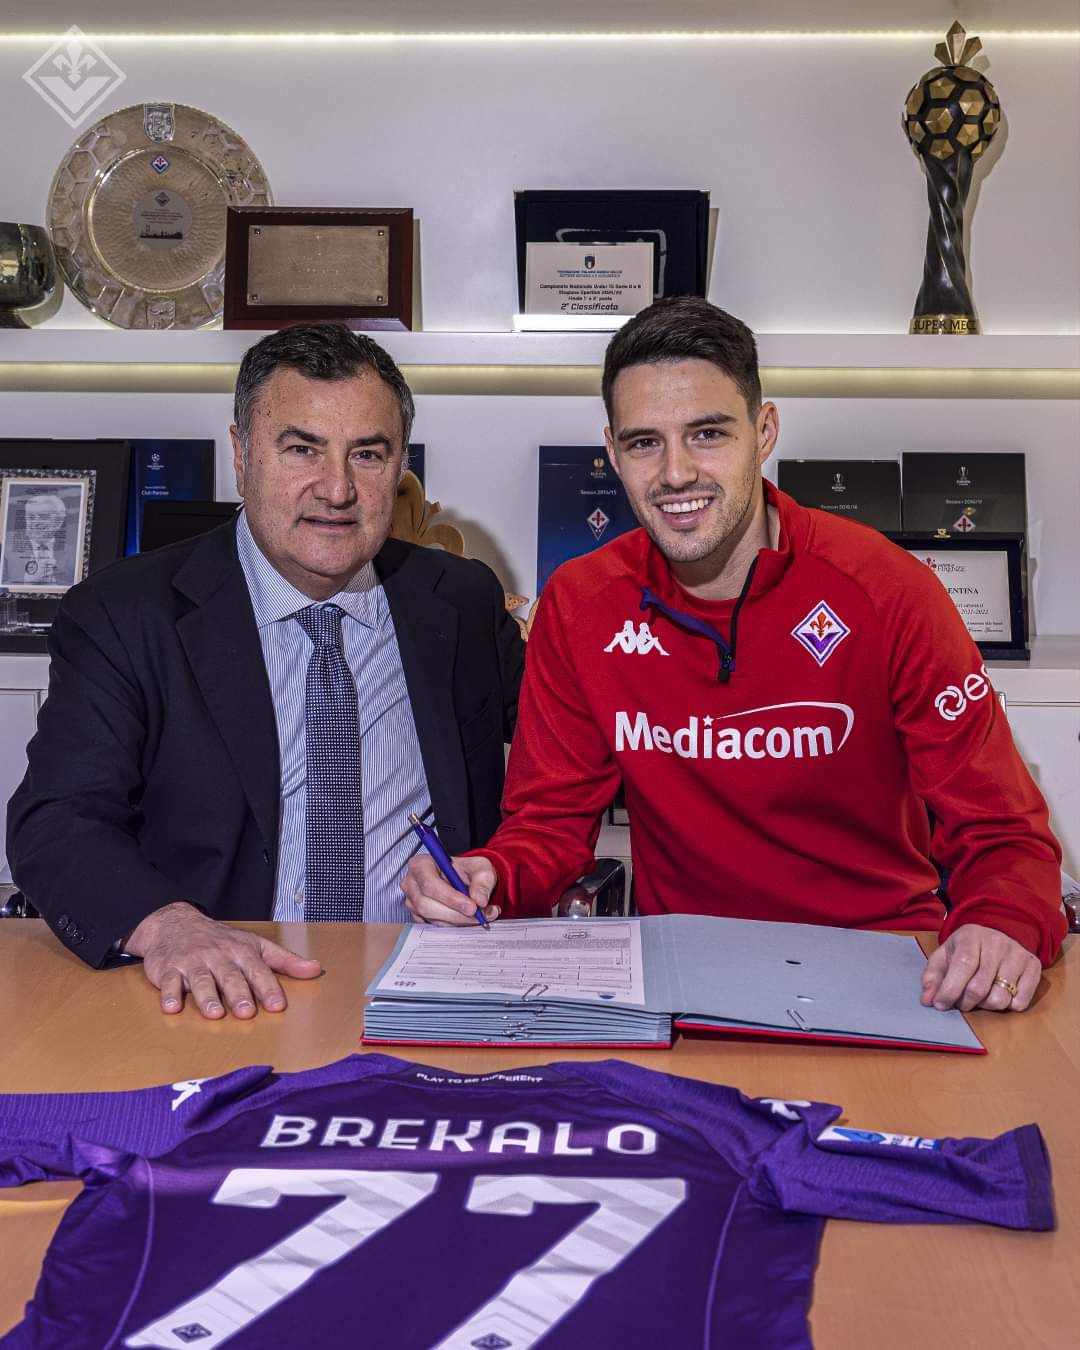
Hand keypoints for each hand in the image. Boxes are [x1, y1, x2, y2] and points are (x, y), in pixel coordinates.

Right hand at [123, 902, 322, 1018]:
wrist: (175, 923)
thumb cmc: (221, 940)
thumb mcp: (256, 945)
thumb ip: (285, 960)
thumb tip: (316, 970)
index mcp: (242, 952)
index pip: (258, 971)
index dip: (268, 988)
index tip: (277, 1006)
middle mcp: (218, 956)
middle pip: (230, 976)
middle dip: (238, 994)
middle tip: (246, 1012)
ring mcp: (192, 962)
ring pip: (200, 980)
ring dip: (206, 997)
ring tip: (214, 1014)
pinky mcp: (167, 969)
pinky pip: (168, 982)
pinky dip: (169, 995)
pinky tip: (172, 1008)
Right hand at [401, 855, 500, 925]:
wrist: (461, 879)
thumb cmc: (465, 870)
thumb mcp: (480, 867)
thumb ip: (483, 880)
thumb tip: (480, 900)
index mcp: (421, 864)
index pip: (429, 884)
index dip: (450, 898)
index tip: (472, 906)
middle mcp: (411, 883)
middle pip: (426, 905)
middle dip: (455, 914)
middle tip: (479, 915)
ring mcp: (411, 901)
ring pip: (431, 918)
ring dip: (457, 921)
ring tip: (480, 916)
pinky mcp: (417, 915)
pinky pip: (433, 925)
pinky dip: (453, 925)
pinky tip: (467, 918)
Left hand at [920, 923, 1040, 1013]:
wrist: (996, 935)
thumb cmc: (966, 949)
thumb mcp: (944, 956)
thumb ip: (933, 977)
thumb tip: (928, 1000)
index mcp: (971, 935)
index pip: (963, 965)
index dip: (950, 989)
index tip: (940, 1005)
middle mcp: (997, 942)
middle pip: (980, 986)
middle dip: (965, 1002)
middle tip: (960, 1003)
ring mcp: (1018, 954)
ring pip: (1000, 998)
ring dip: (985, 1006)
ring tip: (979, 998)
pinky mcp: (1034, 966)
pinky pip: (1021, 1001)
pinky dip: (1007, 1006)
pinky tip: (998, 994)